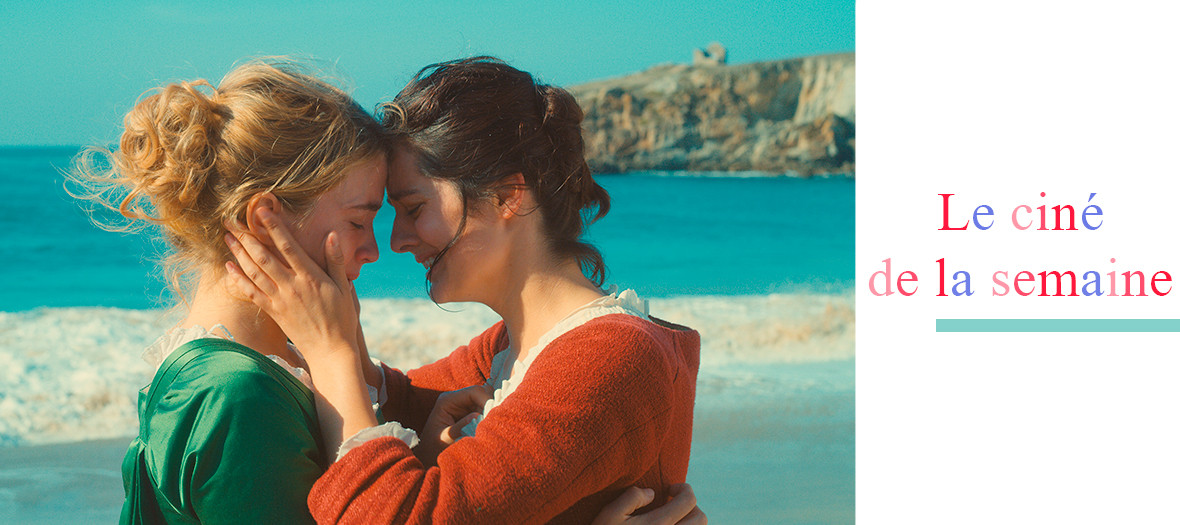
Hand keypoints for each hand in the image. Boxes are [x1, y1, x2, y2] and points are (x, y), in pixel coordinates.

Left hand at [224, 208, 376, 451]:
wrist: (330, 351)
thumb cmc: (342, 319)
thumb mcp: (344, 288)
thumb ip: (336, 261)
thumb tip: (332, 235)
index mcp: (311, 277)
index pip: (288, 246)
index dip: (274, 227)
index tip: (262, 211)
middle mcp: (292, 286)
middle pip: (264, 256)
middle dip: (246, 237)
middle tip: (231, 220)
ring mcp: (280, 299)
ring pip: (254, 272)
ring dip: (239, 253)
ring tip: (227, 237)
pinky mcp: (273, 312)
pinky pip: (251, 293)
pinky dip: (239, 279)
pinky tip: (229, 268)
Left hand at [416, 384, 492, 466]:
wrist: (427, 457)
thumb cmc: (433, 449)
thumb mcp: (445, 439)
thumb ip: (460, 427)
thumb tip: (478, 415)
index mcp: (447, 400)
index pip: (474, 392)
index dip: (487, 400)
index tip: (494, 416)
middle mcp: (456, 399)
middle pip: (482, 395)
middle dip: (491, 407)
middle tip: (494, 423)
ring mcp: (464, 406)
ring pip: (486, 403)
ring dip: (491, 413)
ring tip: (491, 428)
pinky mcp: (469, 414)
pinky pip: (485, 411)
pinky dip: (489, 419)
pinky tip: (488, 430)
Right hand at [592, 484, 705, 524]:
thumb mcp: (611, 514)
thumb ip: (632, 497)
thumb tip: (652, 493)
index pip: (688, 501)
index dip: (683, 489)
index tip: (669, 490)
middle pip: (700, 518)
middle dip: (690, 505)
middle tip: (672, 503)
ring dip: (690, 521)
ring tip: (671, 518)